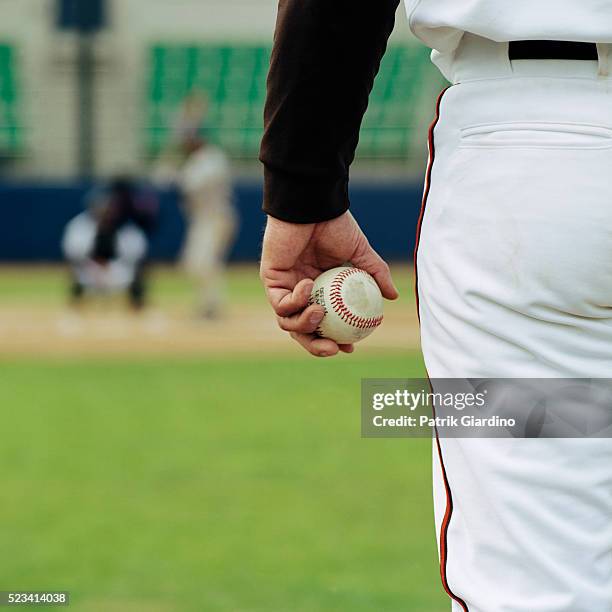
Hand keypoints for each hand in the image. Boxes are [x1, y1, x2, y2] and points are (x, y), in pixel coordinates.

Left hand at [260, 211, 398, 356]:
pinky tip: (308, 285)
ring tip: (319, 313)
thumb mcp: (361, 253)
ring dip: (304, 325)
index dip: (335, 340)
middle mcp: (301, 293)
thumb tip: (393, 296)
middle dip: (316, 346)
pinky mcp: (270, 280)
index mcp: (322, 291)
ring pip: (288, 322)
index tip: (350, 347)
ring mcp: (285, 287)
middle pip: (303, 332)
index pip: (325, 325)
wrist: (313, 206)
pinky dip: (295, 300)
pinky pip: (280, 302)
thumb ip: (376, 274)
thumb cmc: (335, 225)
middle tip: (333, 348)